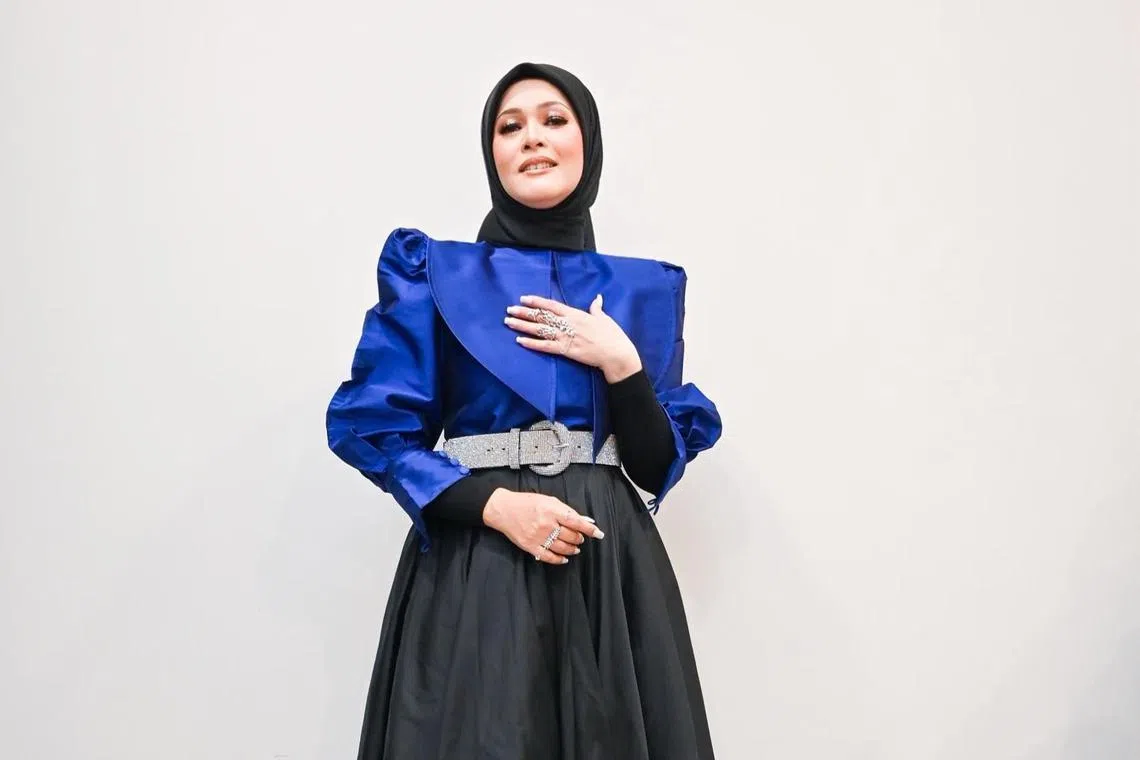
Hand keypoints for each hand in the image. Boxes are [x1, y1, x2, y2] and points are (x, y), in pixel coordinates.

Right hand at [482, 487, 604, 564]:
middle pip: (571, 536)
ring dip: (572, 549)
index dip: (589, 529)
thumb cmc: (526, 502)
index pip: (576, 521)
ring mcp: (538, 537)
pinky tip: (564, 558)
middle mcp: (546, 524)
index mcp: (551, 510)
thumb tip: (583, 520)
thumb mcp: (548, 500)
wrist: (503, 509)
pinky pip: (548, 557)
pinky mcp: (530, 546)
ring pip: (562, 548)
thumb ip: (565, 510)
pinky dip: (559, 559)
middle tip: (581, 538)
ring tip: (575, 548)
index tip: (598, 533)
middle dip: (579, 538)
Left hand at [505, 294, 642, 382]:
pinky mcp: (566, 350)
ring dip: (523, 326)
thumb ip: (596, 308)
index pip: (552, 305)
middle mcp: (568, 324)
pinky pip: (545, 346)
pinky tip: (520, 341)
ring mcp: (566, 337)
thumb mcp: (604, 318)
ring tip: (509, 322)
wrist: (616, 354)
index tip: (523, 298)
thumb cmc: (613, 336)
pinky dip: (532, 344)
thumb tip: (597, 299)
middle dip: (524, 313)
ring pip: (540, 330)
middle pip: (542, 316)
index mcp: (576, 314)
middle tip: (509, 310)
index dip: (537, 301)